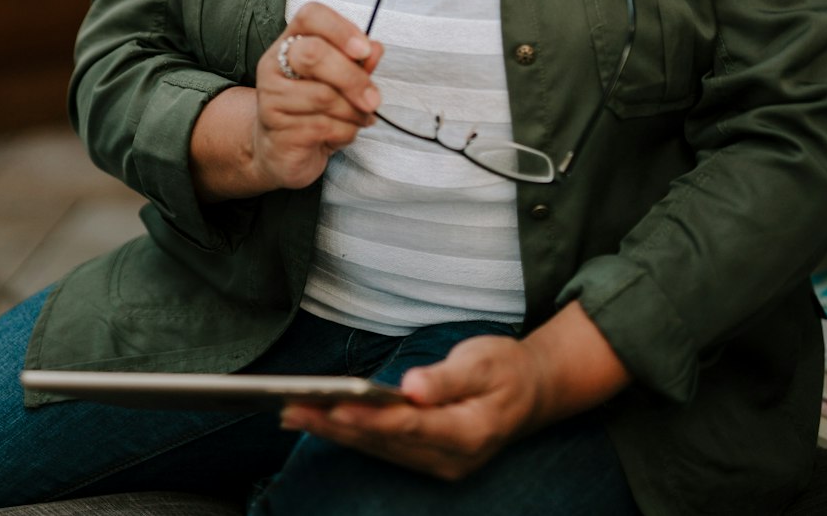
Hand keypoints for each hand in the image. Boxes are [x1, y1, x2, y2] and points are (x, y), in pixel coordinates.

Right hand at [189, 2, 382, 200]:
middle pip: (312, 54)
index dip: (341, 29)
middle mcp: (274, 63)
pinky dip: (344, 132)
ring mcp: (270, 95)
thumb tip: (376, 49)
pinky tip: (343, 133)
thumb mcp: (340, 82)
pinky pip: (321, 126)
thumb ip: (358, 63)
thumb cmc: (315, 108)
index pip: (310, 15)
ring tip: (360, 118)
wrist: (283, 150)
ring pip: (322, 96)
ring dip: (353, 111)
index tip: (364, 50)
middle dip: (352, 78)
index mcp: (292, 41)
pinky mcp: (274, 127)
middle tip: (374, 99)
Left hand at [279, 303, 630, 480]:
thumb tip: (413, 388)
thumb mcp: (485, 362)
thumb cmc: (507, 370)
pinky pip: (383, 448)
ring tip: (293, 413)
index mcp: (469, 432)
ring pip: (378, 449)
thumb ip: (448, 377)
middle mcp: (450, 458)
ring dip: (335, 433)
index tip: (336, 407)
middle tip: (293, 408)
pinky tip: (324, 421)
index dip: (371, 419)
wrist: (532, 393)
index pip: (410, 426)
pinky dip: (352, 436)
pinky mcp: (427, 458)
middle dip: (336, 427)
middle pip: (385, 443)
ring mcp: (438, 464)